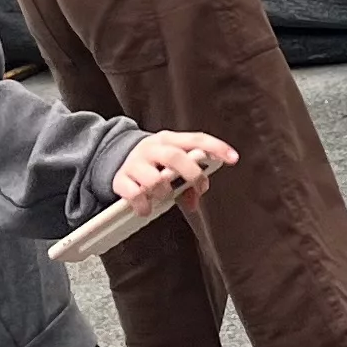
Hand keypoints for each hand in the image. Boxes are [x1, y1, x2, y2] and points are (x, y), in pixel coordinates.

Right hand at [116, 129, 238, 204]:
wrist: (113, 156)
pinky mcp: (121, 180)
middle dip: (192, 174)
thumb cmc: (152, 162)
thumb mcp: (171, 164)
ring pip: (155, 180)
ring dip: (164, 193)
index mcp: (169, 140)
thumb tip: (195, 199)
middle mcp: (152, 148)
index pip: (196, 139)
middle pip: (175, 157)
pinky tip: (146, 207)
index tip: (232, 158)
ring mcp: (135, 163)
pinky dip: (144, 206)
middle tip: (197, 186)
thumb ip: (188, 180)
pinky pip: (136, 195)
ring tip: (162, 195)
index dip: (216, 148)